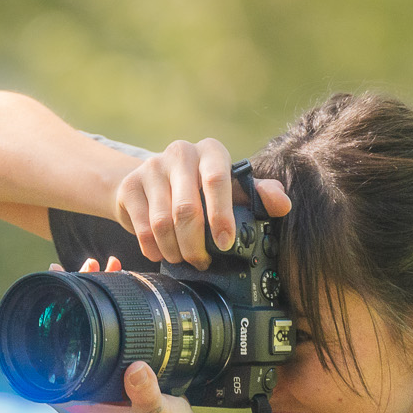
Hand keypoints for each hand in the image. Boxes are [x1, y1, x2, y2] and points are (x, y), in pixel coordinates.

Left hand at [50, 257, 206, 412]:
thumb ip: (145, 394)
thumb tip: (137, 371)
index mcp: (76, 396)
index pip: (46, 349)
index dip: (49, 313)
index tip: (59, 280)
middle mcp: (80, 385)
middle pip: (66, 332)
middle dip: (75, 294)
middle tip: (88, 265)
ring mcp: (96, 378)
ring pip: (86, 330)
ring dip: (94, 297)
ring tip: (106, 267)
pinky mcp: (115, 372)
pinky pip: (105, 334)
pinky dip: (113, 309)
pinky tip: (122, 286)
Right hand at [112, 139, 290, 269]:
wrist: (153, 181)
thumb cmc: (202, 189)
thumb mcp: (233, 190)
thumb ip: (259, 196)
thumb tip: (283, 205)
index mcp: (211, 151)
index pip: (217, 180)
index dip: (221, 216)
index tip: (225, 242)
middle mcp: (180, 152)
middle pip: (186, 208)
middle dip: (195, 244)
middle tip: (202, 262)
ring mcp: (151, 167)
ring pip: (162, 222)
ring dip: (175, 250)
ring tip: (183, 260)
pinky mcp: (130, 186)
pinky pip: (143, 227)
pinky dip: (154, 249)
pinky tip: (162, 254)